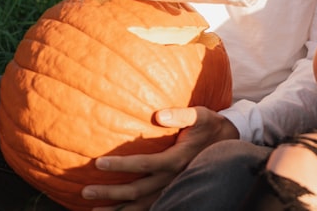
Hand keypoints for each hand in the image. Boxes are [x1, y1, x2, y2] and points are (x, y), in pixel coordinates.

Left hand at [81, 107, 238, 209]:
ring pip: (141, 206)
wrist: (231, 142)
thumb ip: (180, 114)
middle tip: (86, 191)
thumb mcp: (200, 115)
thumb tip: (158, 115)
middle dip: (110, 193)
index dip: (121, 165)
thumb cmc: (211, 125)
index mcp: (176, 159)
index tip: (99, 163)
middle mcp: (172, 179)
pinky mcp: (174, 192)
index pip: (143, 165)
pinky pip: (151, 207)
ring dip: (117, 210)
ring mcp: (173, 189)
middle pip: (136, 191)